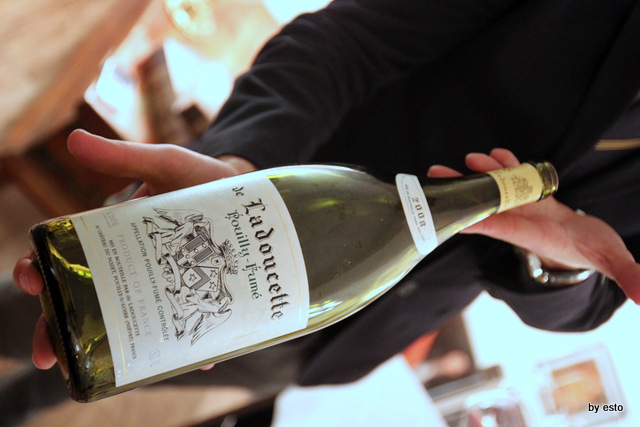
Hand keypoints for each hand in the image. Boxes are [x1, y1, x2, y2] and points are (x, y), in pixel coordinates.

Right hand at [13, 130, 256, 368]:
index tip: (31, 280)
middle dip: (61, 326)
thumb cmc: (203, 178)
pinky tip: (196, 360)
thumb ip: (126, 157)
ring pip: (131, 323)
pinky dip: (187, 346)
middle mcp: (136, 267)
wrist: (251, 197)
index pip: (68, 258)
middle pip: (88, 301)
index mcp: (117, 237)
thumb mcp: (167, 164)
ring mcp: (168, 286)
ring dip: (114, 348)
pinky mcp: (200, 298)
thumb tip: (72, 140)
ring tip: (109, 368)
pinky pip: (187, 327)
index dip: (42, 272)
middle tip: (49, 351)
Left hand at [428, 148, 639, 303]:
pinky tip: (498, 154)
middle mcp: (524, 220)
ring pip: (498, 187)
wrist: (590, 245)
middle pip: (488, 204)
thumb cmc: (596, 253)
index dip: (479, 221)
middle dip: (464, 190)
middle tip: (437, 174)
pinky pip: (515, 177)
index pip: (502, 229)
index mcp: (535, 236)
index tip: (454, 216)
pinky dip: (508, 164)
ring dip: (484, 172)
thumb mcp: (612, 261)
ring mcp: (526, 206)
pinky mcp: (533, 195)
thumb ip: (628, 275)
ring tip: (471, 158)